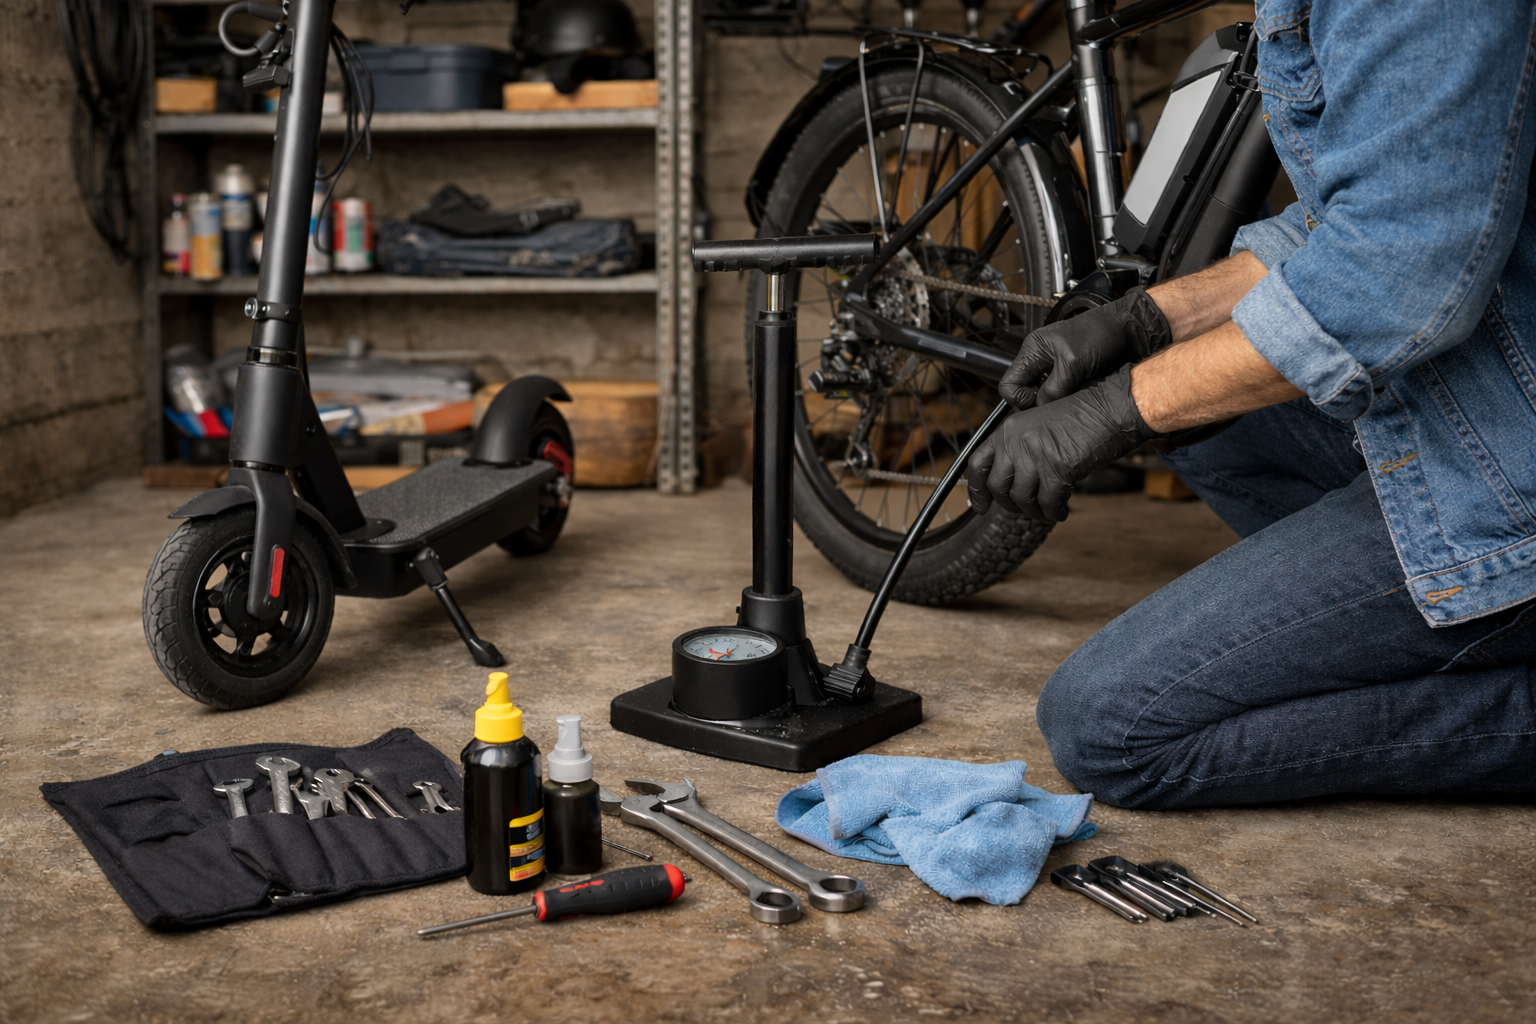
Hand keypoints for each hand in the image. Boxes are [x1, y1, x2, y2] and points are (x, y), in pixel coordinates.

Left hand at [968, 365, 1159, 521]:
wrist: (1112, 408)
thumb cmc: (1083, 418)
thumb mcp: (1040, 428)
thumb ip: (1021, 451)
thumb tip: (1011, 484)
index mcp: (1008, 429)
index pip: (978, 464)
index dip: (977, 490)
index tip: (980, 507)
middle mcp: (1016, 440)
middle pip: (998, 487)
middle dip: (1011, 506)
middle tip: (1028, 510)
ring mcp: (1035, 454)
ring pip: (1023, 499)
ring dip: (1036, 512)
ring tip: (1049, 512)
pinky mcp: (1058, 467)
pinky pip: (1049, 503)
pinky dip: (1055, 512)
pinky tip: (1063, 511)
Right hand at [999, 287, 1171, 407]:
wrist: (1129, 330)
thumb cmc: (1101, 332)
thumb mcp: (1072, 362)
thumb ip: (1053, 388)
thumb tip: (1042, 408)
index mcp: (1033, 350)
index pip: (1008, 384)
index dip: (1020, 398)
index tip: (1038, 401)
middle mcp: (1041, 360)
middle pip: (1025, 393)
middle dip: (1038, 402)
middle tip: (1057, 403)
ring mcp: (1056, 370)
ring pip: (1044, 397)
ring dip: (1056, 402)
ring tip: (1073, 396)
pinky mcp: (1071, 378)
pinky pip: (1061, 396)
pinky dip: (1068, 400)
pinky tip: (1081, 394)